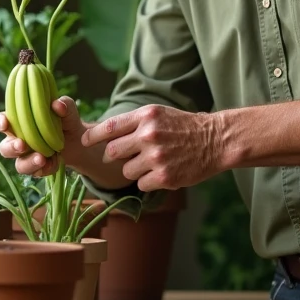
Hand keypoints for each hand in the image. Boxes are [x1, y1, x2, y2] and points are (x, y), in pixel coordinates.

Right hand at [0, 96, 86, 177]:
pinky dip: (45, 169)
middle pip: (4, 147)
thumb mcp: (68, 109)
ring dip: (28, 163)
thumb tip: (57, 105)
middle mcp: (18, 140)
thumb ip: (64, 104)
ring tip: (41, 158)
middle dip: (11, 148)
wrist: (79, 140)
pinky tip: (54, 162)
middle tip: (22, 145)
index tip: (4, 124)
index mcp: (18, 122)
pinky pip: (36, 173)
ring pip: (19, 165)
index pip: (0, 121)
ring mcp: (27, 156)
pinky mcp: (38, 168)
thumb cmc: (66, 119)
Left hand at [81, 104, 224, 191]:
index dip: (92, 136)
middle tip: (129, 155)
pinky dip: (148, 181)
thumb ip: (133, 123)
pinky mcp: (164, 177)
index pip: (109, 127)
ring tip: (154, 162)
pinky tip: (163, 171)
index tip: (84, 141)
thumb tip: (104, 136)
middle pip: (112, 152)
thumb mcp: (158, 114)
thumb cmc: (183, 126)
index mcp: (145, 116)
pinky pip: (141, 184)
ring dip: (135, 170)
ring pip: (126, 171)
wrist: (215, 140)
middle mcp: (148, 135)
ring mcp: (156, 157)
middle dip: (116, 156)